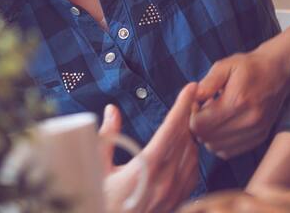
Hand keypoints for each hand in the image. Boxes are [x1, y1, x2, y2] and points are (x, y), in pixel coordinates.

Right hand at [101, 83, 199, 212]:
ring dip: (189, 136)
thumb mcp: (96, 169)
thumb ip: (107, 138)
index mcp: (145, 170)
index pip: (171, 130)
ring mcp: (173, 194)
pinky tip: (183, 149)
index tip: (190, 88)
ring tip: (183, 122)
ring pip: (192, 154)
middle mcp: (164, 182)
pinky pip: (193, 173)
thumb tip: (112, 110)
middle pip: (185, 139)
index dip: (181, 106)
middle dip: (186, 116)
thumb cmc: (101, 202)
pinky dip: (191, 156)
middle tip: (187, 100)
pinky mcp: (176, 202)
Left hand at [189, 36, 289, 157]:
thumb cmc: (249, 67)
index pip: (200, 124)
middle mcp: (248, 120)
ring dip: (209, 136)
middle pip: (207, 137)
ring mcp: (255, 131)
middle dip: (199, 126)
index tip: (196, 104)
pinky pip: (230, 152)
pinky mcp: (259, 137)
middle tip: (204, 110)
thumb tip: (193, 98)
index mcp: (237, 101)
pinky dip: (221, 143)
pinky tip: (223, 126)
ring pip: (217, 147)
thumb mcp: (226, 66)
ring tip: (214, 118)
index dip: (192, 115)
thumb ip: (208, 83)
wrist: (278, 72)